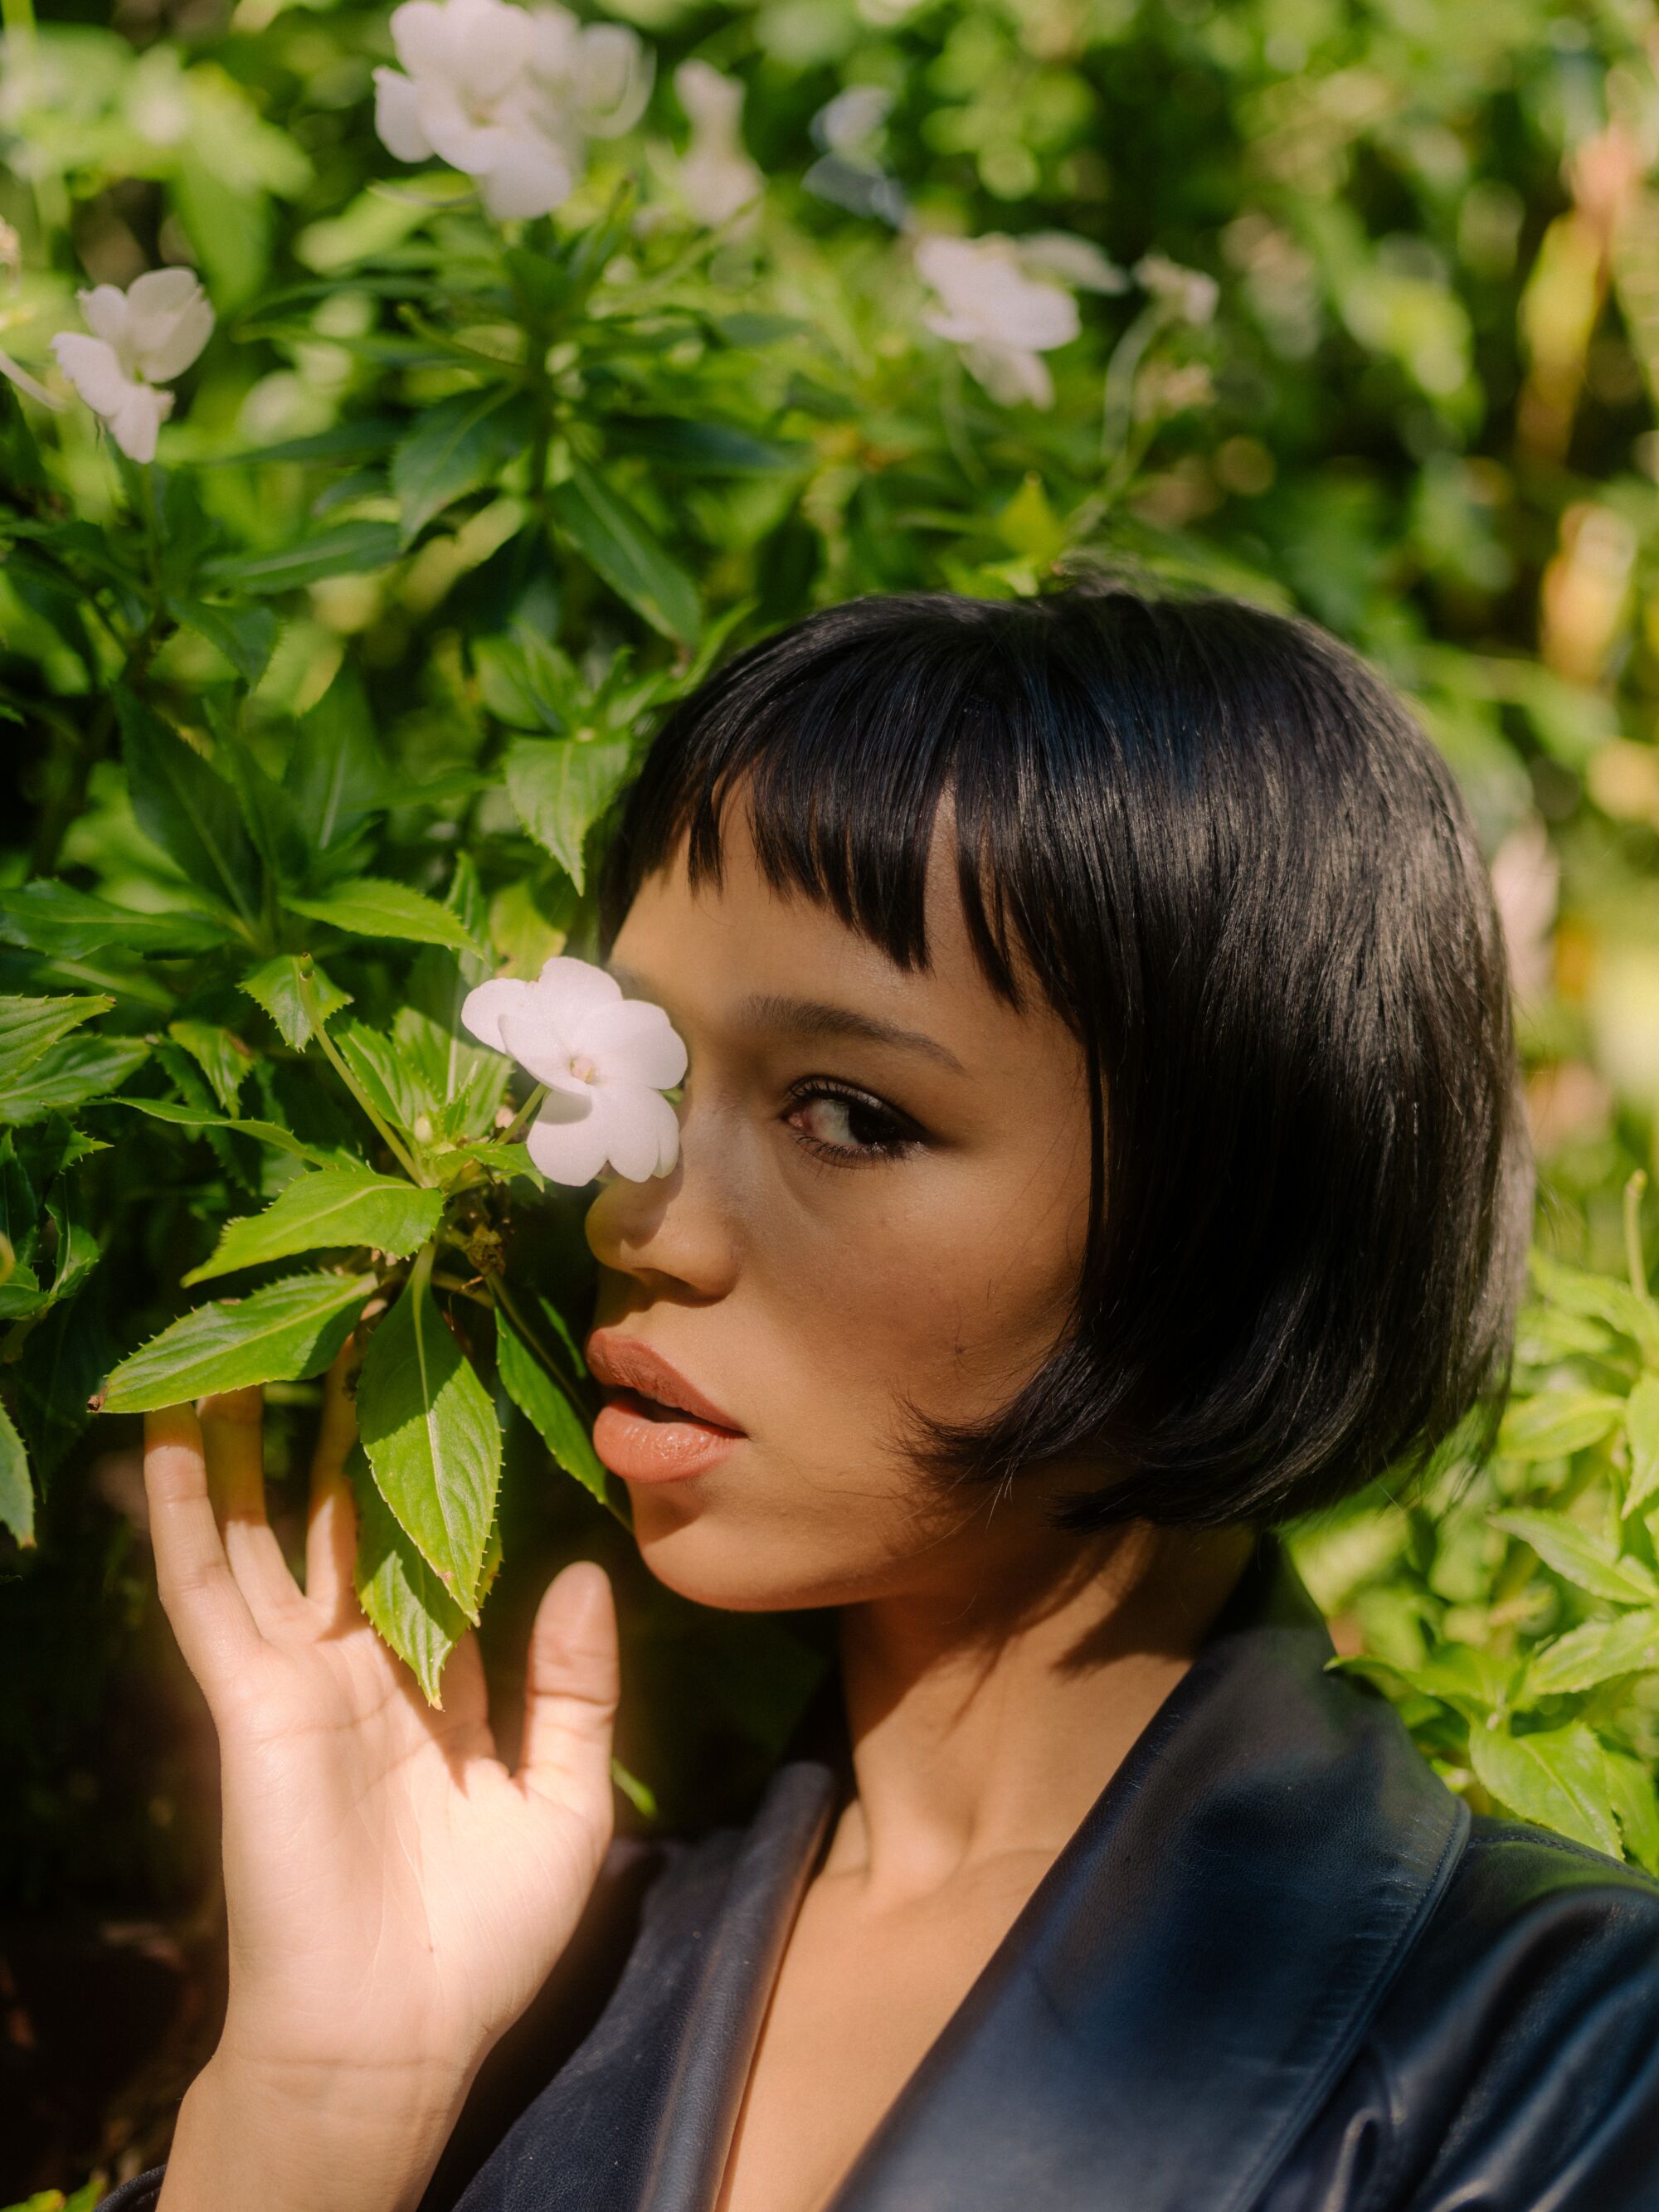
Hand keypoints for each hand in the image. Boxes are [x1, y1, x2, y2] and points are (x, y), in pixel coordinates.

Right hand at [144, 1355, 617, 2211]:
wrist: (393, 2042)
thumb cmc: (484, 1942)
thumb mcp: (568, 1803)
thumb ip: (575, 1688)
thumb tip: (579, 1576)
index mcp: (437, 1686)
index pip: (434, 1551)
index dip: (438, 1472)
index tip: (446, 1382)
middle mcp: (361, 1666)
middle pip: (341, 1521)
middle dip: (337, 1431)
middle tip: (344, 1323)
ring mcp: (297, 1677)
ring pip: (262, 1532)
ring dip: (242, 1443)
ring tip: (240, 1341)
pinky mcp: (249, 1699)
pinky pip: (208, 1587)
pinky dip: (182, 1506)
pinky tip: (170, 1430)